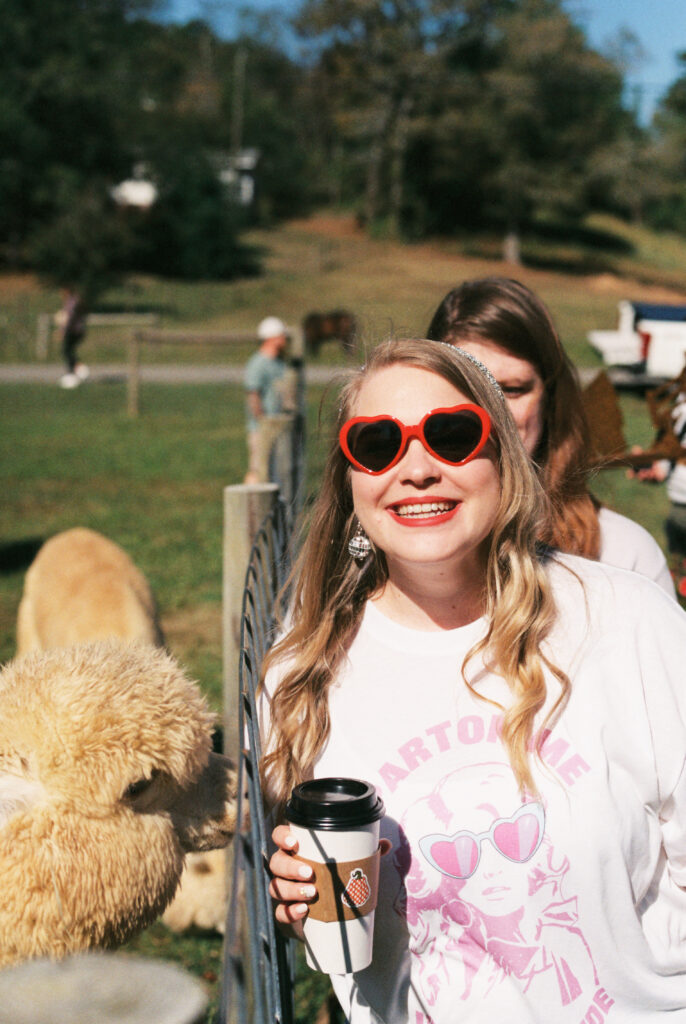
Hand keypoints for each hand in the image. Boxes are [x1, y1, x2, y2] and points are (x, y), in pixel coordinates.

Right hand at [269, 825, 391, 935]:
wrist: (332, 914)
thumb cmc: (338, 876)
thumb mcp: (351, 863)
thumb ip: (366, 852)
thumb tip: (386, 844)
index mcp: (298, 849)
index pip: (279, 836)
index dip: (282, 836)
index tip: (294, 842)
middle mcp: (286, 868)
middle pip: (277, 862)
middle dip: (291, 867)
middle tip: (310, 873)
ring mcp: (284, 890)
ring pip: (276, 886)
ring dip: (291, 889)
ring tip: (312, 893)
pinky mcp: (287, 912)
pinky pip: (280, 912)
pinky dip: (289, 912)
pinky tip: (303, 911)